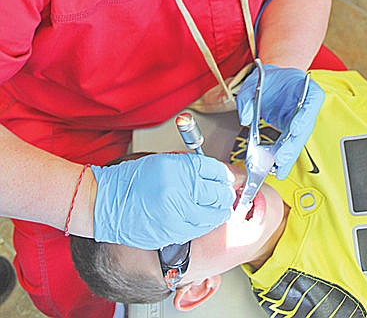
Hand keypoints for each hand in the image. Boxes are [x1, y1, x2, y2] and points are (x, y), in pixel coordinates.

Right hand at [92, 152, 234, 248]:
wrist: (107, 203)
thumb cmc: (132, 180)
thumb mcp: (165, 162)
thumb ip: (192, 166)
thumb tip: (219, 172)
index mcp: (178, 169)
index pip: (216, 171)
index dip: (226, 175)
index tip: (230, 177)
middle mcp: (179, 191)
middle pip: (219, 194)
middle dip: (225, 193)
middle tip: (224, 191)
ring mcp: (176, 215)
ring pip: (214, 215)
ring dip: (217, 210)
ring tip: (212, 204)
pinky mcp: (172, 233)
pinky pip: (200, 229)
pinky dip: (204, 223)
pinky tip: (198, 216)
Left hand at [236, 64, 324, 178]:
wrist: (275, 81)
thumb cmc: (270, 79)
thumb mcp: (254, 81)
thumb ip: (247, 97)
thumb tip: (245, 118)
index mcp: (307, 88)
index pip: (311, 101)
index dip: (304, 116)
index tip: (294, 129)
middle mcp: (308, 106)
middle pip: (305, 127)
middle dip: (293, 145)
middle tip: (281, 159)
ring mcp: (302, 120)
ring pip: (297, 140)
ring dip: (288, 155)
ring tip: (278, 169)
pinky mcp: (293, 130)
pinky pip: (289, 144)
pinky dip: (283, 156)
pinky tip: (276, 167)